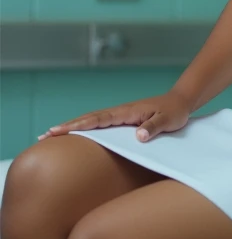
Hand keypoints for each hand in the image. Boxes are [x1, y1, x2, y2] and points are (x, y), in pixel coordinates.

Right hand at [37, 91, 191, 143]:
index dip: (77, 126)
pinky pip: (99, 123)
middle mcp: (119, 111)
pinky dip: (84, 127)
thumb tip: (137, 137)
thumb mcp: (168, 121)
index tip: (58, 131)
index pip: (97, 119)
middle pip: (88, 118)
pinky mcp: (122, 119)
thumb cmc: (174, 112)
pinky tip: (75, 134)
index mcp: (126, 112)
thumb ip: (153, 128)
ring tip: (50, 136)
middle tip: (43, 136)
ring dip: (72, 126)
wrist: (180, 101)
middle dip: (66, 127)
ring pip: (91, 120)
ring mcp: (120, 115)